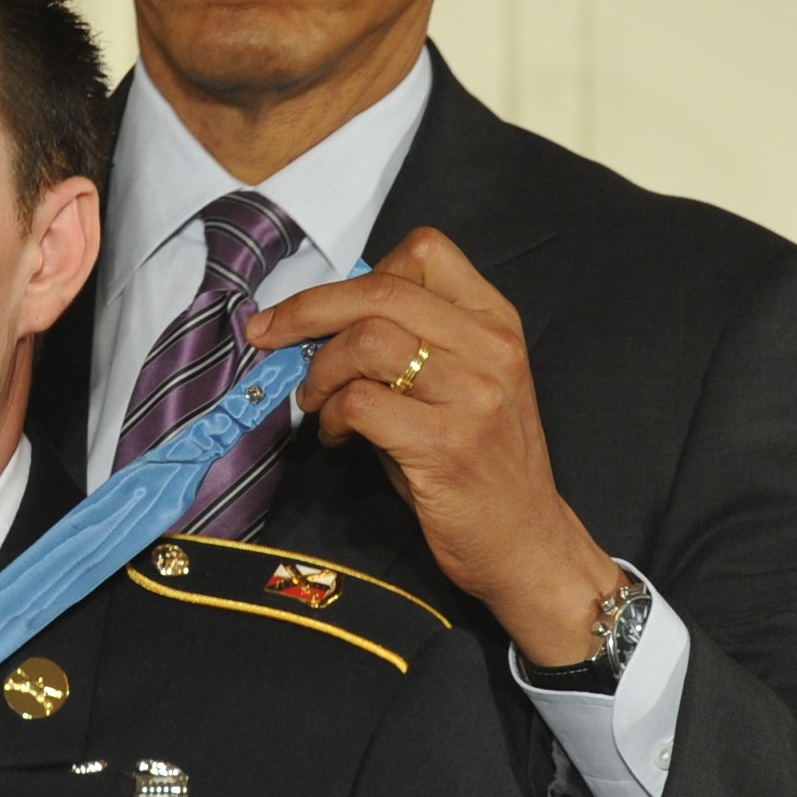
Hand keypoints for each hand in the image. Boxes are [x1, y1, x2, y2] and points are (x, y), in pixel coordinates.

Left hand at [244, 227, 620, 665]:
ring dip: (319, 369)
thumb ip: (411, 343)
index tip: (318, 305)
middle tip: (268, 334)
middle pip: (380, 291)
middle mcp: (491, 349)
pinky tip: (337, 435)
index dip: (357, 274)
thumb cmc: (481, 466)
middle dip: (307, 309)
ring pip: (367, 341)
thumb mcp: (461, 386)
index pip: (424, 251)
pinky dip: (332, 415)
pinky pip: (362, 403)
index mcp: (496, 322)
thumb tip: (321, 324)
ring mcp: (473, 396)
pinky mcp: (446, 446)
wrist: (528, 544)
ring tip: (315, 400)